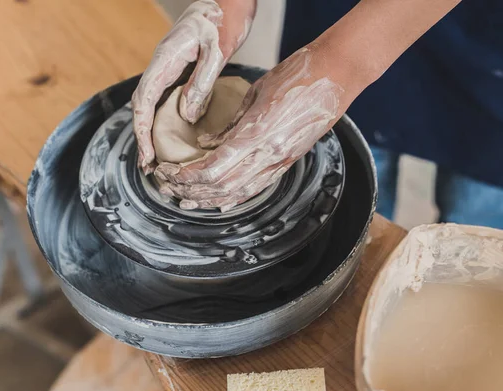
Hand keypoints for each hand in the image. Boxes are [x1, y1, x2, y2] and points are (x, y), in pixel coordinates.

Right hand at [132, 0, 255, 172]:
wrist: (227, 1)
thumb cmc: (223, 20)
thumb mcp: (216, 51)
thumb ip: (201, 83)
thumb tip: (188, 116)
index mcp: (165, 59)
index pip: (144, 99)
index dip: (142, 130)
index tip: (147, 155)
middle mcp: (162, 64)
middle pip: (143, 105)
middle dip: (143, 135)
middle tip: (149, 165)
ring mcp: (169, 67)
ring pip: (152, 102)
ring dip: (151, 129)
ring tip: (156, 156)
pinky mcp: (179, 70)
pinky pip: (166, 97)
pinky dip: (164, 118)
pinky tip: (171, 134)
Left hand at [154, 46, 344, 211]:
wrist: (337, 76)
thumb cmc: (296, 76)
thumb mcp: (255, 94)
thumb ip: (230, 124)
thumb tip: (206, 142)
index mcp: (257, 134)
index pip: (213, 168)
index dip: (186, 175)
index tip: (166, 171)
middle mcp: (270, 155)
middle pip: (222, 186)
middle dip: (189, 190)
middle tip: (166, 187)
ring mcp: (282, 161)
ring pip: (239, 193)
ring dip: (209, 199)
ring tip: (186, 200)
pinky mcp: (289, 162)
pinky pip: (259, 187)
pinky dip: (235, 198)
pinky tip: (220, 203)